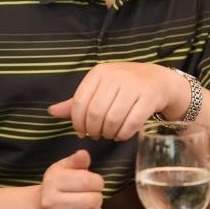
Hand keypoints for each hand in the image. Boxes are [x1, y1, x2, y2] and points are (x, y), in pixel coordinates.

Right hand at [40, 150, 103, 208]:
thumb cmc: (53, 189)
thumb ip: (75, 161)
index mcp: (53, 184)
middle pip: (92, 201)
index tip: (93, 182)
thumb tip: (84, 155)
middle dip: (96, 197)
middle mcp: (53, 206)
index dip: (97, 181)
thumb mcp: (61, 170)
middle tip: (90, 196)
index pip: (88, 181)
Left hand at [48, 62, 177, 140]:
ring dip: (108, 133)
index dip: (77, 122)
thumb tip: (51, 111)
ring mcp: (133, 86)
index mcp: (99, 73)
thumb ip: (76, 103)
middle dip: (93, 130)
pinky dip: (124, 134)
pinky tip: (122, 135)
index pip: (80, 101)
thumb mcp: (99, 89)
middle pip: (95, 112)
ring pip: (113, 119)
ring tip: (109, 135)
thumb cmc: (123, 86)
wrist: (158, 80)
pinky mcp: (149, 97)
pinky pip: (132, 122)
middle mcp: (115, 76)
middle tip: (96, 135)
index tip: (80, 132)